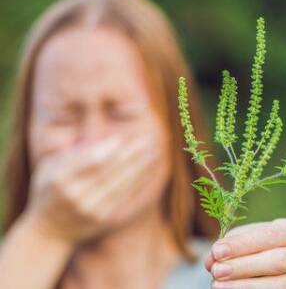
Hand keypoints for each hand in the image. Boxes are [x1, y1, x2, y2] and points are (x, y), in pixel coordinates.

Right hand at [24, 135, 155, 244]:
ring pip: (122, 183)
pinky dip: (139, 182)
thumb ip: (77, 153)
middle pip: (110, 171)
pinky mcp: (105, 220)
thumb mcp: (51, 167)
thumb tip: (112, 142)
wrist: (50, 231)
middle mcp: (76, 196)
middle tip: (147, 139)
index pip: (90, 161)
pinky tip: (149, 171)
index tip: (122, 138)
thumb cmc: (51, 188)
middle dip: (132, 154)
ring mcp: (91, 210)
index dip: (108, 149)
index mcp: (59, 178)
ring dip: (140, 167)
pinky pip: (126, 197)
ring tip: (153, 152)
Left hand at [205, 218, 285, 288]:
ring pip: (278, 286)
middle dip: (243, 267)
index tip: (217, 251)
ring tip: (218, 286)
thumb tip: (211, 261)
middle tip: (216, 271)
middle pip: (276, 261)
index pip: (269, 236)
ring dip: (245, 286)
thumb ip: (227, 246)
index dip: (242, 244)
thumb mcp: (241, 240)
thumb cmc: (254, 246)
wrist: (270, 264)